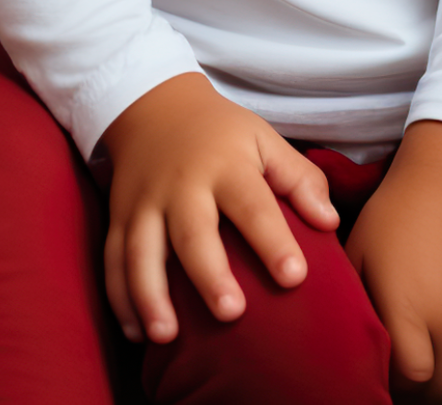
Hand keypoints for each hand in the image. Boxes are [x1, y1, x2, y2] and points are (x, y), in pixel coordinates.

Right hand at [98, 71, 339, 345]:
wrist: (153, 104)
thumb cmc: (221, 133)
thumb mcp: (262, 138)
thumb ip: (299, 177)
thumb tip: (329, 222)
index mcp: (225, 165)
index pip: (252, 205)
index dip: (272, 240)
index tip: (294, 276)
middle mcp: (181, 185)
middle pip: (192, 231)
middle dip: (208, 273)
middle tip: (230, 312)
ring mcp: (144, 202)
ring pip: (141, 249)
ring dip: (150, 293)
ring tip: (166, 336)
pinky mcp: (119, 216)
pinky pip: (112, 258)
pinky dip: (120, 297)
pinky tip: (136, 333)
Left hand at [344, 120, 441, 398]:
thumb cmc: (396, 214)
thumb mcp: (359, 251)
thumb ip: (354, 300)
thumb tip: (348, 337)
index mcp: (409, 309)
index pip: (412, 378)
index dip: (396, 379)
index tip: (386, 363)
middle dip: (423, 386)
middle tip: (409, 363)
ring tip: (433, 348)